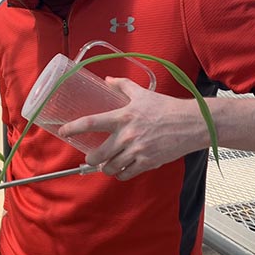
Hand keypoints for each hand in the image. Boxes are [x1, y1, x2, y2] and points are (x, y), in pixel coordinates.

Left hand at [58, 77, 209, 179]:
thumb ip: (123, 86)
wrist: (191, 124)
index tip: (63, 131)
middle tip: (91, 158)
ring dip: (106, 168)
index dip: (73, 128)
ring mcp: (136, 150)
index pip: (91, 122)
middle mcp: (126, 135)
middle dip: (91, 159)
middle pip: (98, 154)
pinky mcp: (148, 162)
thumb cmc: (167, 108)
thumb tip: (108, 80)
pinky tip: (121, 170)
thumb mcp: (143, 94)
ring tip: (107, 165)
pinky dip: (121, 174)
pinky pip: (127, 174)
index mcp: (122, 117)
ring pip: (111, 167)